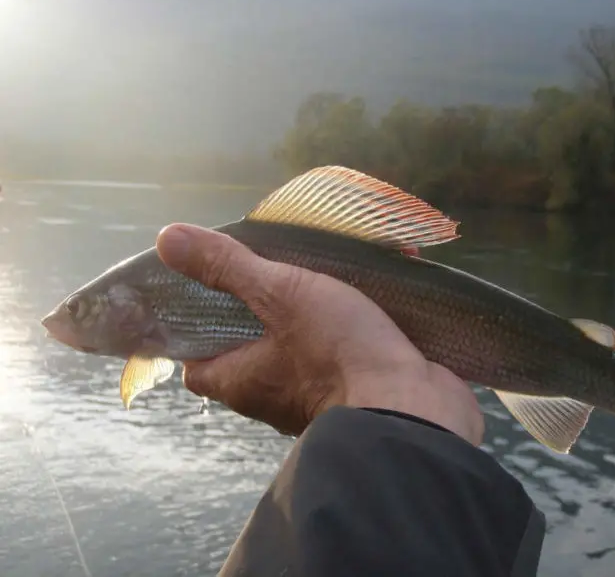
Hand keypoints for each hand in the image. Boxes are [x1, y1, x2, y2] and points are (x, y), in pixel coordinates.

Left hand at [155, 223, 484, 445]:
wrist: (415, 408)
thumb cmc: (336, 354)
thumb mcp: (279, 295)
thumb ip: (229, 267)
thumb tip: (167, 239)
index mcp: (243, 380)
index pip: (198, 362)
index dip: (196, 330)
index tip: (207, 292)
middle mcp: (275, 394)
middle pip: (255, 347)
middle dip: (267, 305)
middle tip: (277, 263)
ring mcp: (321, 392)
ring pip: (307, 343)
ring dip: (319, 306)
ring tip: (329, 263)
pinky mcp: (363, 384)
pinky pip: (351, 345)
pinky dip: (361, 316)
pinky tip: (376, 280)